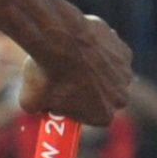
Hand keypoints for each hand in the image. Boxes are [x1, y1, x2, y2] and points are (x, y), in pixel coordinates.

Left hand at [21, 13, 134, 129]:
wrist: (59, 39)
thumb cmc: (46, 73)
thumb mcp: (30, 100)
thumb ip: (36, 107)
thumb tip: (33, 106)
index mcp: (102, 116)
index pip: (94, 118)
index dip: (81, 110)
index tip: (67, 100)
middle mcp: (119, 99)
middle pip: (107, 99)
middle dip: (93, 92)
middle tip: (71, 80)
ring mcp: (125, 75)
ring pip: (113, 76)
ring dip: (101, 72)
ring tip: (78, 60)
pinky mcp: (125, 53)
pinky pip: (116, 56)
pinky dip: (105, 52)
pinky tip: (87, 47)